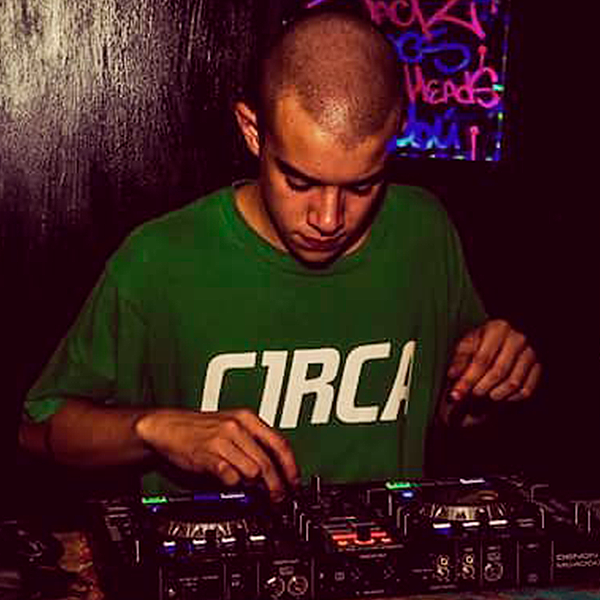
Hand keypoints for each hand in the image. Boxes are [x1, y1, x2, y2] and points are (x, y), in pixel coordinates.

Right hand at [135, 408, 299, 500]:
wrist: (167, 427)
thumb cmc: (200, 429)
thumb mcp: (232, 426)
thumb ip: (253, 443)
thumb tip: (274, 469)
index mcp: (247, 418)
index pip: (279, 444)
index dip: (291, 467)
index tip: (294, 483)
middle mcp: (237, 427)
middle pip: (268, 462)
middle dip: (276, 486)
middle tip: (279, 498)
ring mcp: (222, 440)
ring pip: (252, 471)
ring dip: (252, 484)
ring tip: (247, 486)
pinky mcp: (207, 455)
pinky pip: (230, 476)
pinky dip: (233, 483)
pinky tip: (229, 481)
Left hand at [447, 319, 540, 402]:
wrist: (517, 329)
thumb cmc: (489, 336)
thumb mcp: (472, 339)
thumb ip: (461, 357)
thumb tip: (452, 375)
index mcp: (498, 330)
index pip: (481, 360)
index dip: (467, 379)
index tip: (455, 394)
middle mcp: (518, 340)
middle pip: (498, 372)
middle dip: (480, 389)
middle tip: (469, 396)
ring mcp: (532, 353)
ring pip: (513, 382)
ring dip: (495, 395)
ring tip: (483, 396)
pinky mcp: (540, 366)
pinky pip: (527, 389)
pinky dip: (512, 397)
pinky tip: (501, 396)